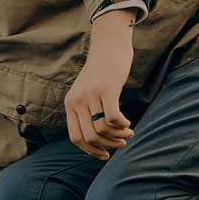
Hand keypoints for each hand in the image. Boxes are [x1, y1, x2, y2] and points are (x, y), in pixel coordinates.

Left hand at [65, 11, 136, 159]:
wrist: (109, 45)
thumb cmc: (102, 72)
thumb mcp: (88, 92)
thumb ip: (87, 112)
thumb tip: (98, 139)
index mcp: (70, 104)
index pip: (76, 138)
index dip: (90, 150)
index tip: (105, 155)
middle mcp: (77, 101)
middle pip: (91, 137)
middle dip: (108, 145)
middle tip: (122, 143)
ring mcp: (90, 95)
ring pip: (102, 129)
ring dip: (118, 136)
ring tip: (128, 132)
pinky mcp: (106, 89)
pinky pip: (113, 118)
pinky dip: (122, 125)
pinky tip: (128, 123)